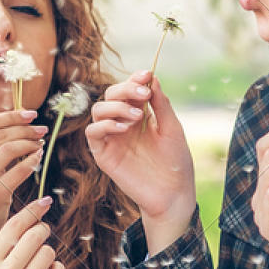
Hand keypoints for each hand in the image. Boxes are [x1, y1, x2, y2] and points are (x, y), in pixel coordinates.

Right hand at [0, 109, 47, 244]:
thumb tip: (14, 119)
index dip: (10, 116)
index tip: (30, 114)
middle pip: (0, 134)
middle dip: (25, 129)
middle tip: (41, 130)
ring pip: (10, 148)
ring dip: (30, 143)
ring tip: (40, 144)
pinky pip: (20, 170)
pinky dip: (32, 161)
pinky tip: (38, 158)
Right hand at [0, 196, 65, 268]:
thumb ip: (2, 248)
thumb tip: (30, 221)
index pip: (14, 226)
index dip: (33, 210)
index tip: (45, 202)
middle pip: (35, 235)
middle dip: (42, 230)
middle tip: (42, 233)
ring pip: (49, 253)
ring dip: (47, 253)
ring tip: (39, 261)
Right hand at [85, 69, 196, 232]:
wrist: (173, 194)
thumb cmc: (175, 162)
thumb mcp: (172, 128)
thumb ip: (161, 105)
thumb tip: (152, 78)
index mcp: (139, 115)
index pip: (129, 90)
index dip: (135, 79)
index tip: (147, 74)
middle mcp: (122, 124)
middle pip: (111, 95)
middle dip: (125, 90)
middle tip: (144, 95)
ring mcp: (112, 138)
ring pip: (99, 110)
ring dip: (116, 107)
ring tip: (137, 115)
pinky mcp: (103, 155)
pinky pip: (93, 133)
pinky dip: (104, 125)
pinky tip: (123, 128)